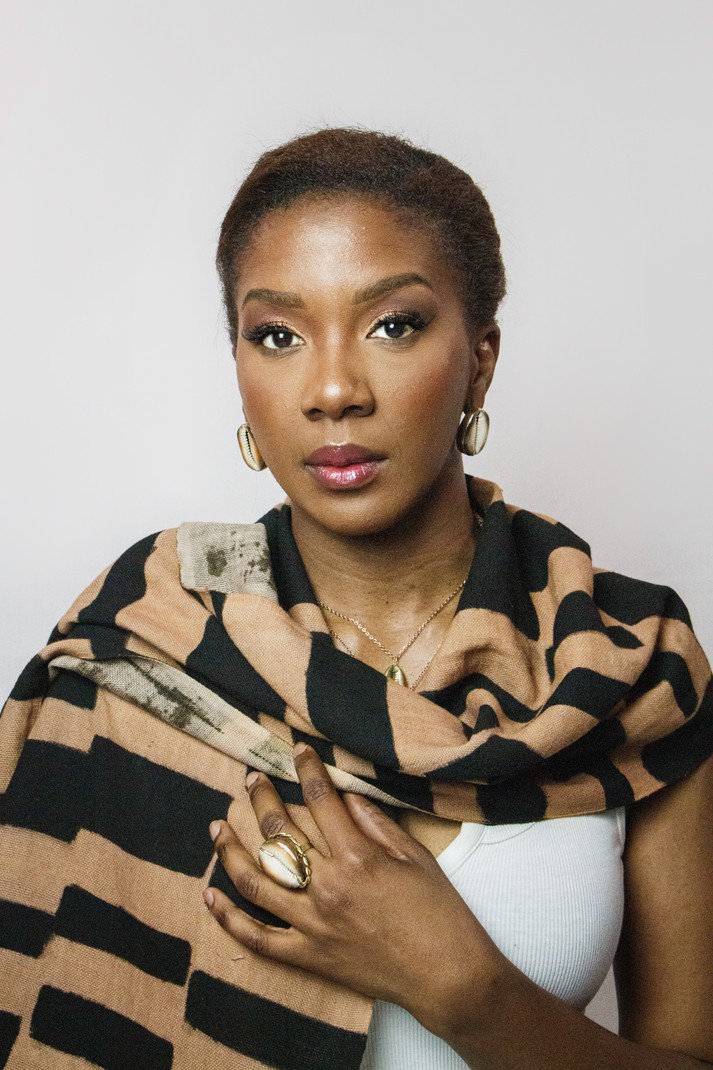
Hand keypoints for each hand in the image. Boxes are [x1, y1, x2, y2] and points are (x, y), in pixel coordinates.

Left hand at [203, 744, 505, 1037]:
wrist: (448, 977)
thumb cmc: (440, 914)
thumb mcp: (416, 857)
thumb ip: (377, 824)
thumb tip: (346, 796)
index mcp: (357, 858)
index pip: (321, 799)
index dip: (307, 769)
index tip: (297, 752)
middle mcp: (327, 887)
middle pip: (279, 832)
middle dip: (261, 799)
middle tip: (251, 780)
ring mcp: (312, 925)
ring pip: (255, 880)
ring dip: (230, 850)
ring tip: (217, 827)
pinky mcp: (307, 957)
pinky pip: (256, 938)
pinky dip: (229, 917)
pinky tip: (210, 894)